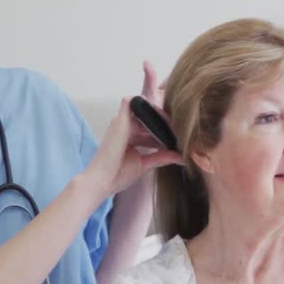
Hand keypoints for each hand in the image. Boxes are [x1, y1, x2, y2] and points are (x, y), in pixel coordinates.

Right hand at [82, 61, 180, 198]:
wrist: (101, 181)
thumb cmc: (117, 175)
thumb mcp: (145, 164)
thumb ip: (161, 157)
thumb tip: (181, 156)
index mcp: (128, 134)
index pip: (150, 125)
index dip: (165, 128)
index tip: (178, 135)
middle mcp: (124, 124)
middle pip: (149, 115)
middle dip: (166, 121)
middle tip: (182, 128)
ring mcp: (121, 120)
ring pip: (146, 107)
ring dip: (162, 115)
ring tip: (177, 126)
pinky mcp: (120, 119)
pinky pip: (137, 103)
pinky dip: (152, 109)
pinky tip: (166, 119)